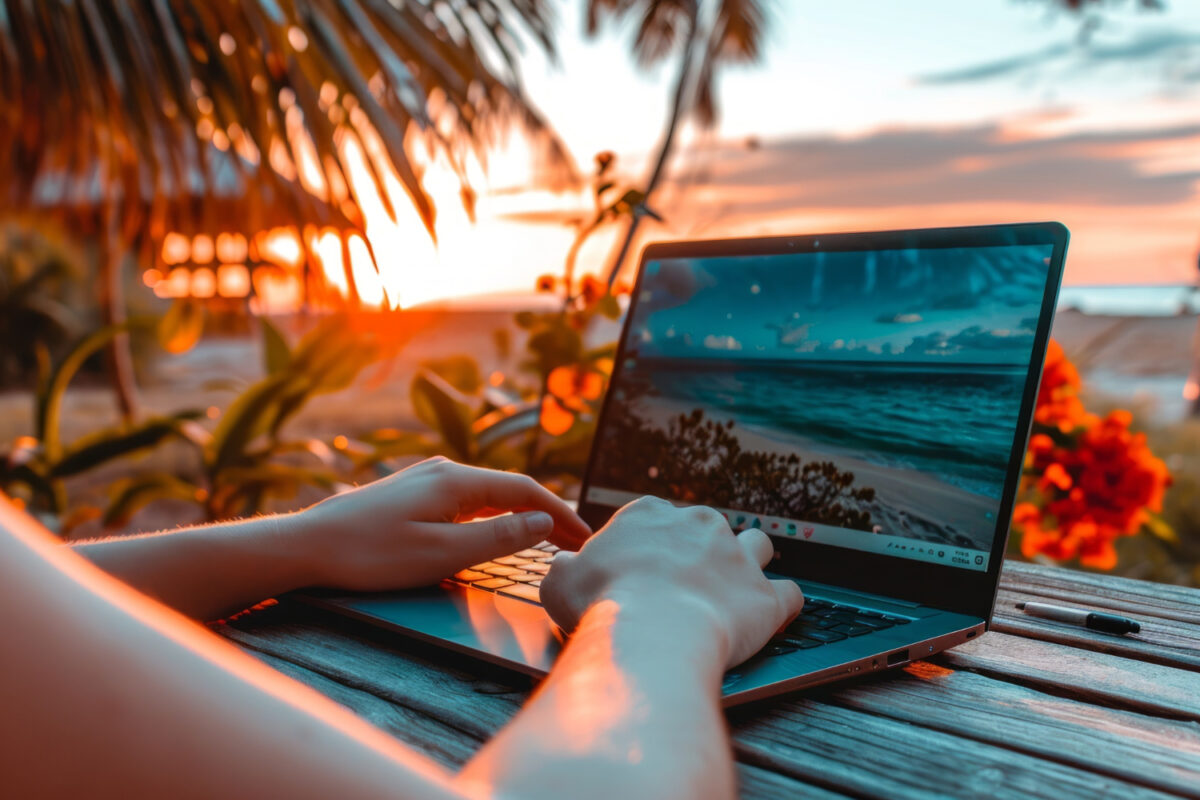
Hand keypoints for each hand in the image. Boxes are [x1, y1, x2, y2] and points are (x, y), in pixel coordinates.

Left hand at [293, 457, 591, 591]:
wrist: (307, 546)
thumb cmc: (371, 555)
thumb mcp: (442, 554)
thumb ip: (497, 537)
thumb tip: (543, 521)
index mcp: (457, 481)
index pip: (525, 491)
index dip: (560, 514)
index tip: (586, 537)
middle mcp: (444, 471)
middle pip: (510, 489)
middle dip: (546, 514)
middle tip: (576, 542)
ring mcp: (425, 479)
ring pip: (489, 494)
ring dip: (521, 515)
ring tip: (546, 538)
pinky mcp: (411, 494)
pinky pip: (467, 499)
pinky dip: (495, 514)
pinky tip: (497, 530)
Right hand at [539, 496, 804, 668]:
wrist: (651, 634)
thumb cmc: (601, 606)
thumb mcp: (559, 582)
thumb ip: (565, 568)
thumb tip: (565, 566)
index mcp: (650, 513)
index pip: (656, 520)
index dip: (650, 548)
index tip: (641, 573)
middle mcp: (700, 524)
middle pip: (707, 529)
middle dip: (699, 553)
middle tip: (682, 587)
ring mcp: (738, 557)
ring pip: (759, 545)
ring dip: (750, 563)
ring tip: (736, 589)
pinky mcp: (766, 596)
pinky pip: (790, 594)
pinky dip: (783, 605)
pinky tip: (773, 616)